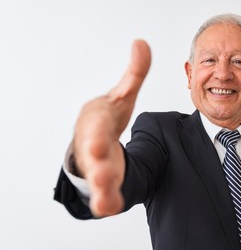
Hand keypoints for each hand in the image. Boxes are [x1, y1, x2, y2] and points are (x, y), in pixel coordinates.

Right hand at [73, 40, 150, 216]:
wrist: (90, 139)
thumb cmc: (105, 117)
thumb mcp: (120, 95)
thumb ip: (134, 73)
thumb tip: (142, 42)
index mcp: (97, 120)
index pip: (98, 125)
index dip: (97, 133)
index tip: (99, 142)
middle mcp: (94, 143)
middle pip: (95, 154)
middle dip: (98, 163)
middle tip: (102, 173)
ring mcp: (97, 164)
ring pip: (98, 176)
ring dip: (102, 186)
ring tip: (106, 200)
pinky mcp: (104, 180)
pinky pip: (104, 191)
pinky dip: (106, 199)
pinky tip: (109, 207)